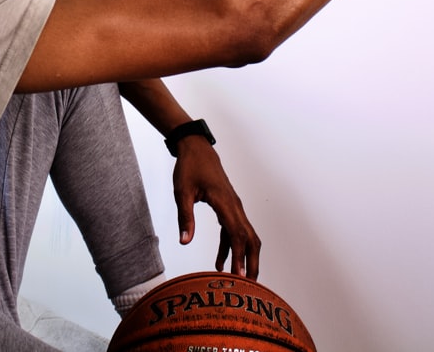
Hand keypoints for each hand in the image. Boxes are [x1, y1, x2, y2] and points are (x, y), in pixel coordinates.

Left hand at [173, 135, 260, 278]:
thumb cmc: (189, 167)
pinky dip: (231, 247)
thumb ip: (185, 217)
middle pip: (250, 238)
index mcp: (224, 202)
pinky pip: (234, 231)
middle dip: (251, 262)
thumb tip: (184, 242)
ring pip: (246, 235)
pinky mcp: (229, 207)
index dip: (239, 256)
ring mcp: (234, 206)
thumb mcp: (182, 192)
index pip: (237, 234)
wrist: (196, 148)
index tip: (239, 276)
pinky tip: (220, 263)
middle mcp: (234, 206)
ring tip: (239, 279)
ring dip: (244, 257)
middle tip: (250, 285)